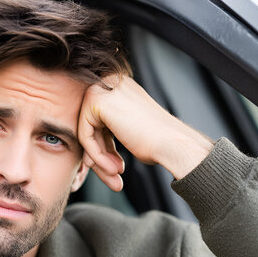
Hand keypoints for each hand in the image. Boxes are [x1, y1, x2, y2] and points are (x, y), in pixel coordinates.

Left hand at [78, 75, 213, 190]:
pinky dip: (96, 154)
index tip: (111, 168)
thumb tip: (85, 147)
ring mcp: (103, 88)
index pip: (100, 120)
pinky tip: (111, 168)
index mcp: (119, 85)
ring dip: (98, 158)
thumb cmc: (158, 141)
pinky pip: (85, 134)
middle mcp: (110, 81)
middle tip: (111, 174)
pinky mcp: (96, 100)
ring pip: (87, 131)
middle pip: (92, 125)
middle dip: (99, 153)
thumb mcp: (128, 129)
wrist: (172, 144)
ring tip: (113, 175)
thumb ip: (107, 129)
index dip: (104, 147)